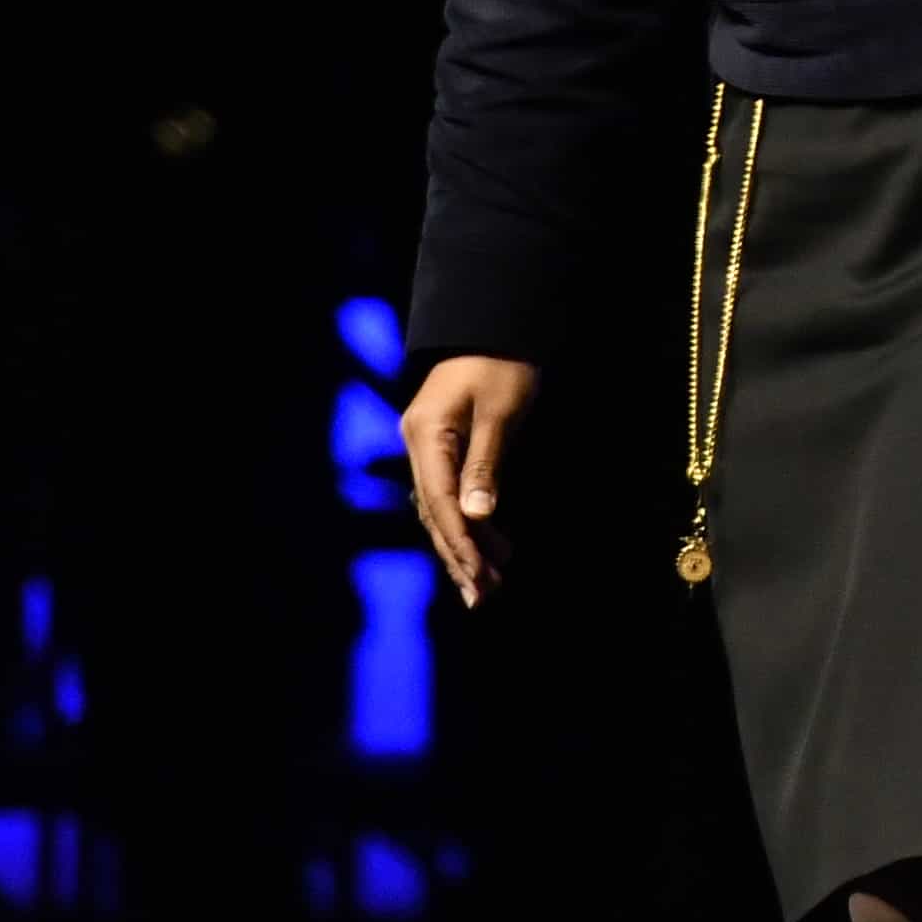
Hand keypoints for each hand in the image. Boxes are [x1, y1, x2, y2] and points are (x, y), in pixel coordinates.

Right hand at [400, 354, 538, 606]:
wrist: (495, 324)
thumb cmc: (502, 363)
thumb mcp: (500, 412)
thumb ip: (485, 464)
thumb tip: (477, 516)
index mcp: (426, 435)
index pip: (440, 502)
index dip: (460, 541)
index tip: (481, 575)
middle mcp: (418, 445)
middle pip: (435, 512)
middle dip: (459, 555)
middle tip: (484, 597)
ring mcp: (426, 447)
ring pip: (441, 508)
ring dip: (464, 545)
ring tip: (489, 583)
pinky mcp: (441, 447)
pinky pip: (449, 494)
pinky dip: (468, 522)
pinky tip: (488, 545)